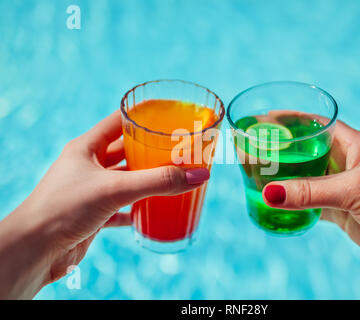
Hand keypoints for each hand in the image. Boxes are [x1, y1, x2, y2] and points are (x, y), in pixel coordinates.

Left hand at [0, 110, 209, 298]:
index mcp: (87, 148)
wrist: (35, 250)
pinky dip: (137, 209)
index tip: (167, 116)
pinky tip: (152, 211)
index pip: (119, 122)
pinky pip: (121, 207)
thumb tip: (199, 176)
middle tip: (177, 150)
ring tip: (172, 178)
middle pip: (125, 152)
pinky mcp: (93, 215)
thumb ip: (158, 182)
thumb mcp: (115, 189)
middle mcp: (88, 166)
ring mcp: (90, 191)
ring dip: (146, 181)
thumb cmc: (64, 209)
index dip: (142, 117)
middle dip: (151, 151)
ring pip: (125, 180)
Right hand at [262, 120, 359, 288]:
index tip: (265, 119)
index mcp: (354, 145)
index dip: (292, 120)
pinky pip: (309, 205)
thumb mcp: (355, 190)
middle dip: (282, 152)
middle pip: (306, 153)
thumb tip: (270, 193)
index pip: (317, 125)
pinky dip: (293, 206)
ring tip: (257, 176)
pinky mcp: (341, 213)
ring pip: (305, 180)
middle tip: (254, 151)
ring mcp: (342, 190)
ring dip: (285, 180)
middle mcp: (345, 164)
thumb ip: (311, 192)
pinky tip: (275, 205)